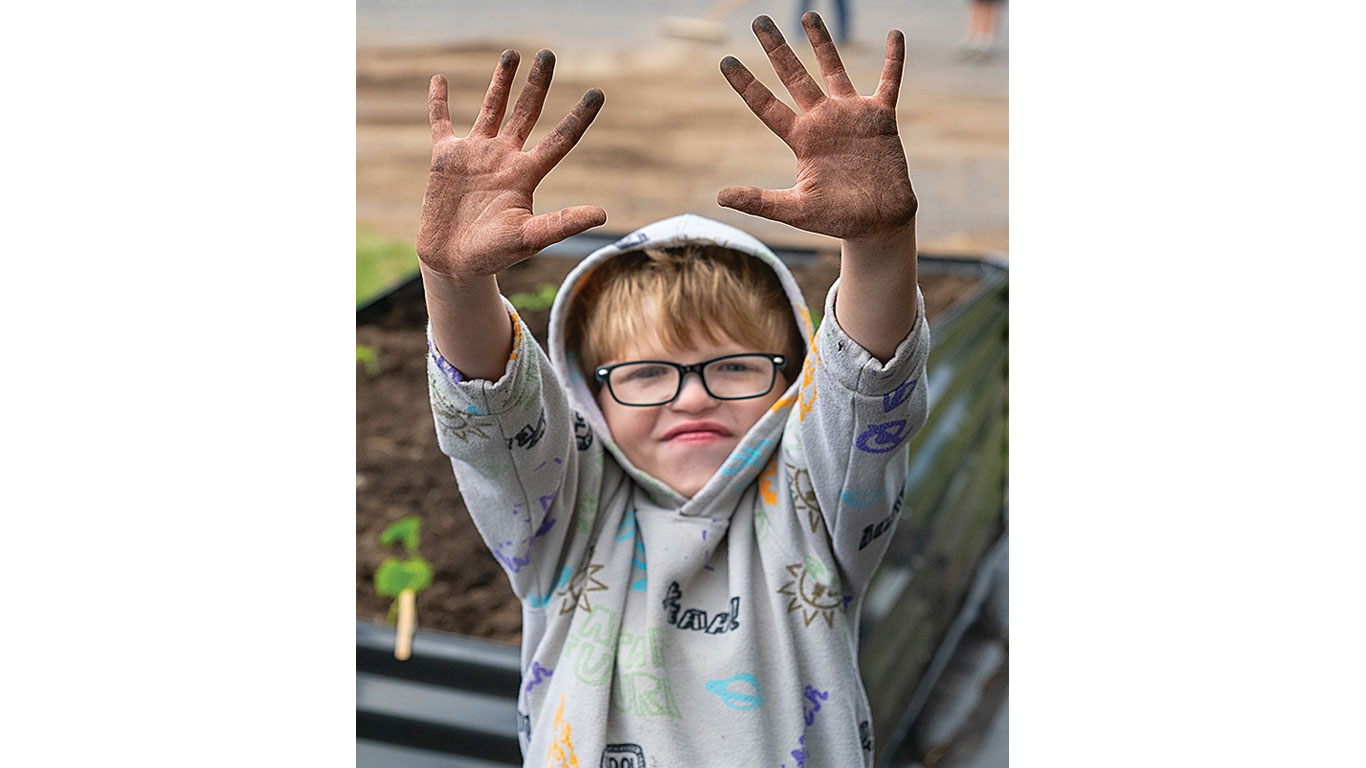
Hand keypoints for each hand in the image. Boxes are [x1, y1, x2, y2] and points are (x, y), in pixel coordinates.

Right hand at [416, 50, 605, 281]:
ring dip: (500, 82)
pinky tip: (440, 79)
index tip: (597, 93)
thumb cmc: (494, 255)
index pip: (560, 139)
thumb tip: (603, 214)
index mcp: (526, 175)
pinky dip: (439, 102)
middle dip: (537, 84)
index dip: (578, 117)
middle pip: (526, 112)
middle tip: (548, 54)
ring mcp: (475, 155)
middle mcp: (504, 158)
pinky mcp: (446, 159)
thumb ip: (562, 223)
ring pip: (492, 109)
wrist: (454, 264)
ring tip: (511, 54)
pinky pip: (442, 123)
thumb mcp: (530, 238)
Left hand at [718, 14, 915, 240]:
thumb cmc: (837, 218)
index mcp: (801, 139)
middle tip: (760, 20)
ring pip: (834, 69)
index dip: (747, 84)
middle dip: (777, 49)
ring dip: (822, 43)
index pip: (767, 105)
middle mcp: (822, 120)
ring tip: (808, 15)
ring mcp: (851, 115)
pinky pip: (889, 82)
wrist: (878, 224)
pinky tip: (896, 34)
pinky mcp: (881, 118)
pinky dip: (894, 60)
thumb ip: (760, 201)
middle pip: (795, 76)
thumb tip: (720, 197)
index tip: (726, 60)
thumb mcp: (795, 210)